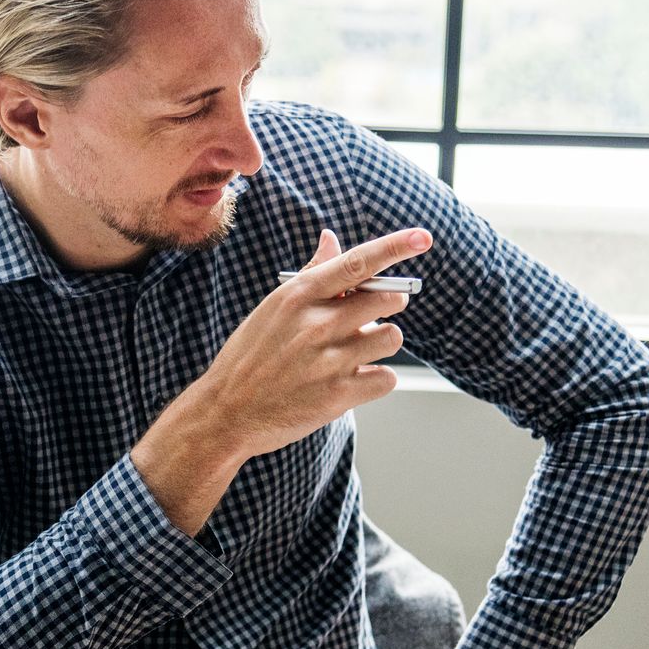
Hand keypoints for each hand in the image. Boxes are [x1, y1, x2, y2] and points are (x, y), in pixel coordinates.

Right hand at [191, 226, 429, 461]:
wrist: (227, 412)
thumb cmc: (250, 356)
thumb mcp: (273, 308)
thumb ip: (311, 274)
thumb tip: (331, 239)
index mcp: (299, 295)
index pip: (357, 263)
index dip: (395, 247)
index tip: (422, 237)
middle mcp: (317, 323)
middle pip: (389, 299)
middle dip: (387, 306)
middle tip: (366, 318)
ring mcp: (329, 360)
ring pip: (392, 338)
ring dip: (380, 344)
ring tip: (351, 353)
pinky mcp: (339, 395)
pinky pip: (386, 377)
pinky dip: (374, 380)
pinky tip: (349, 381)